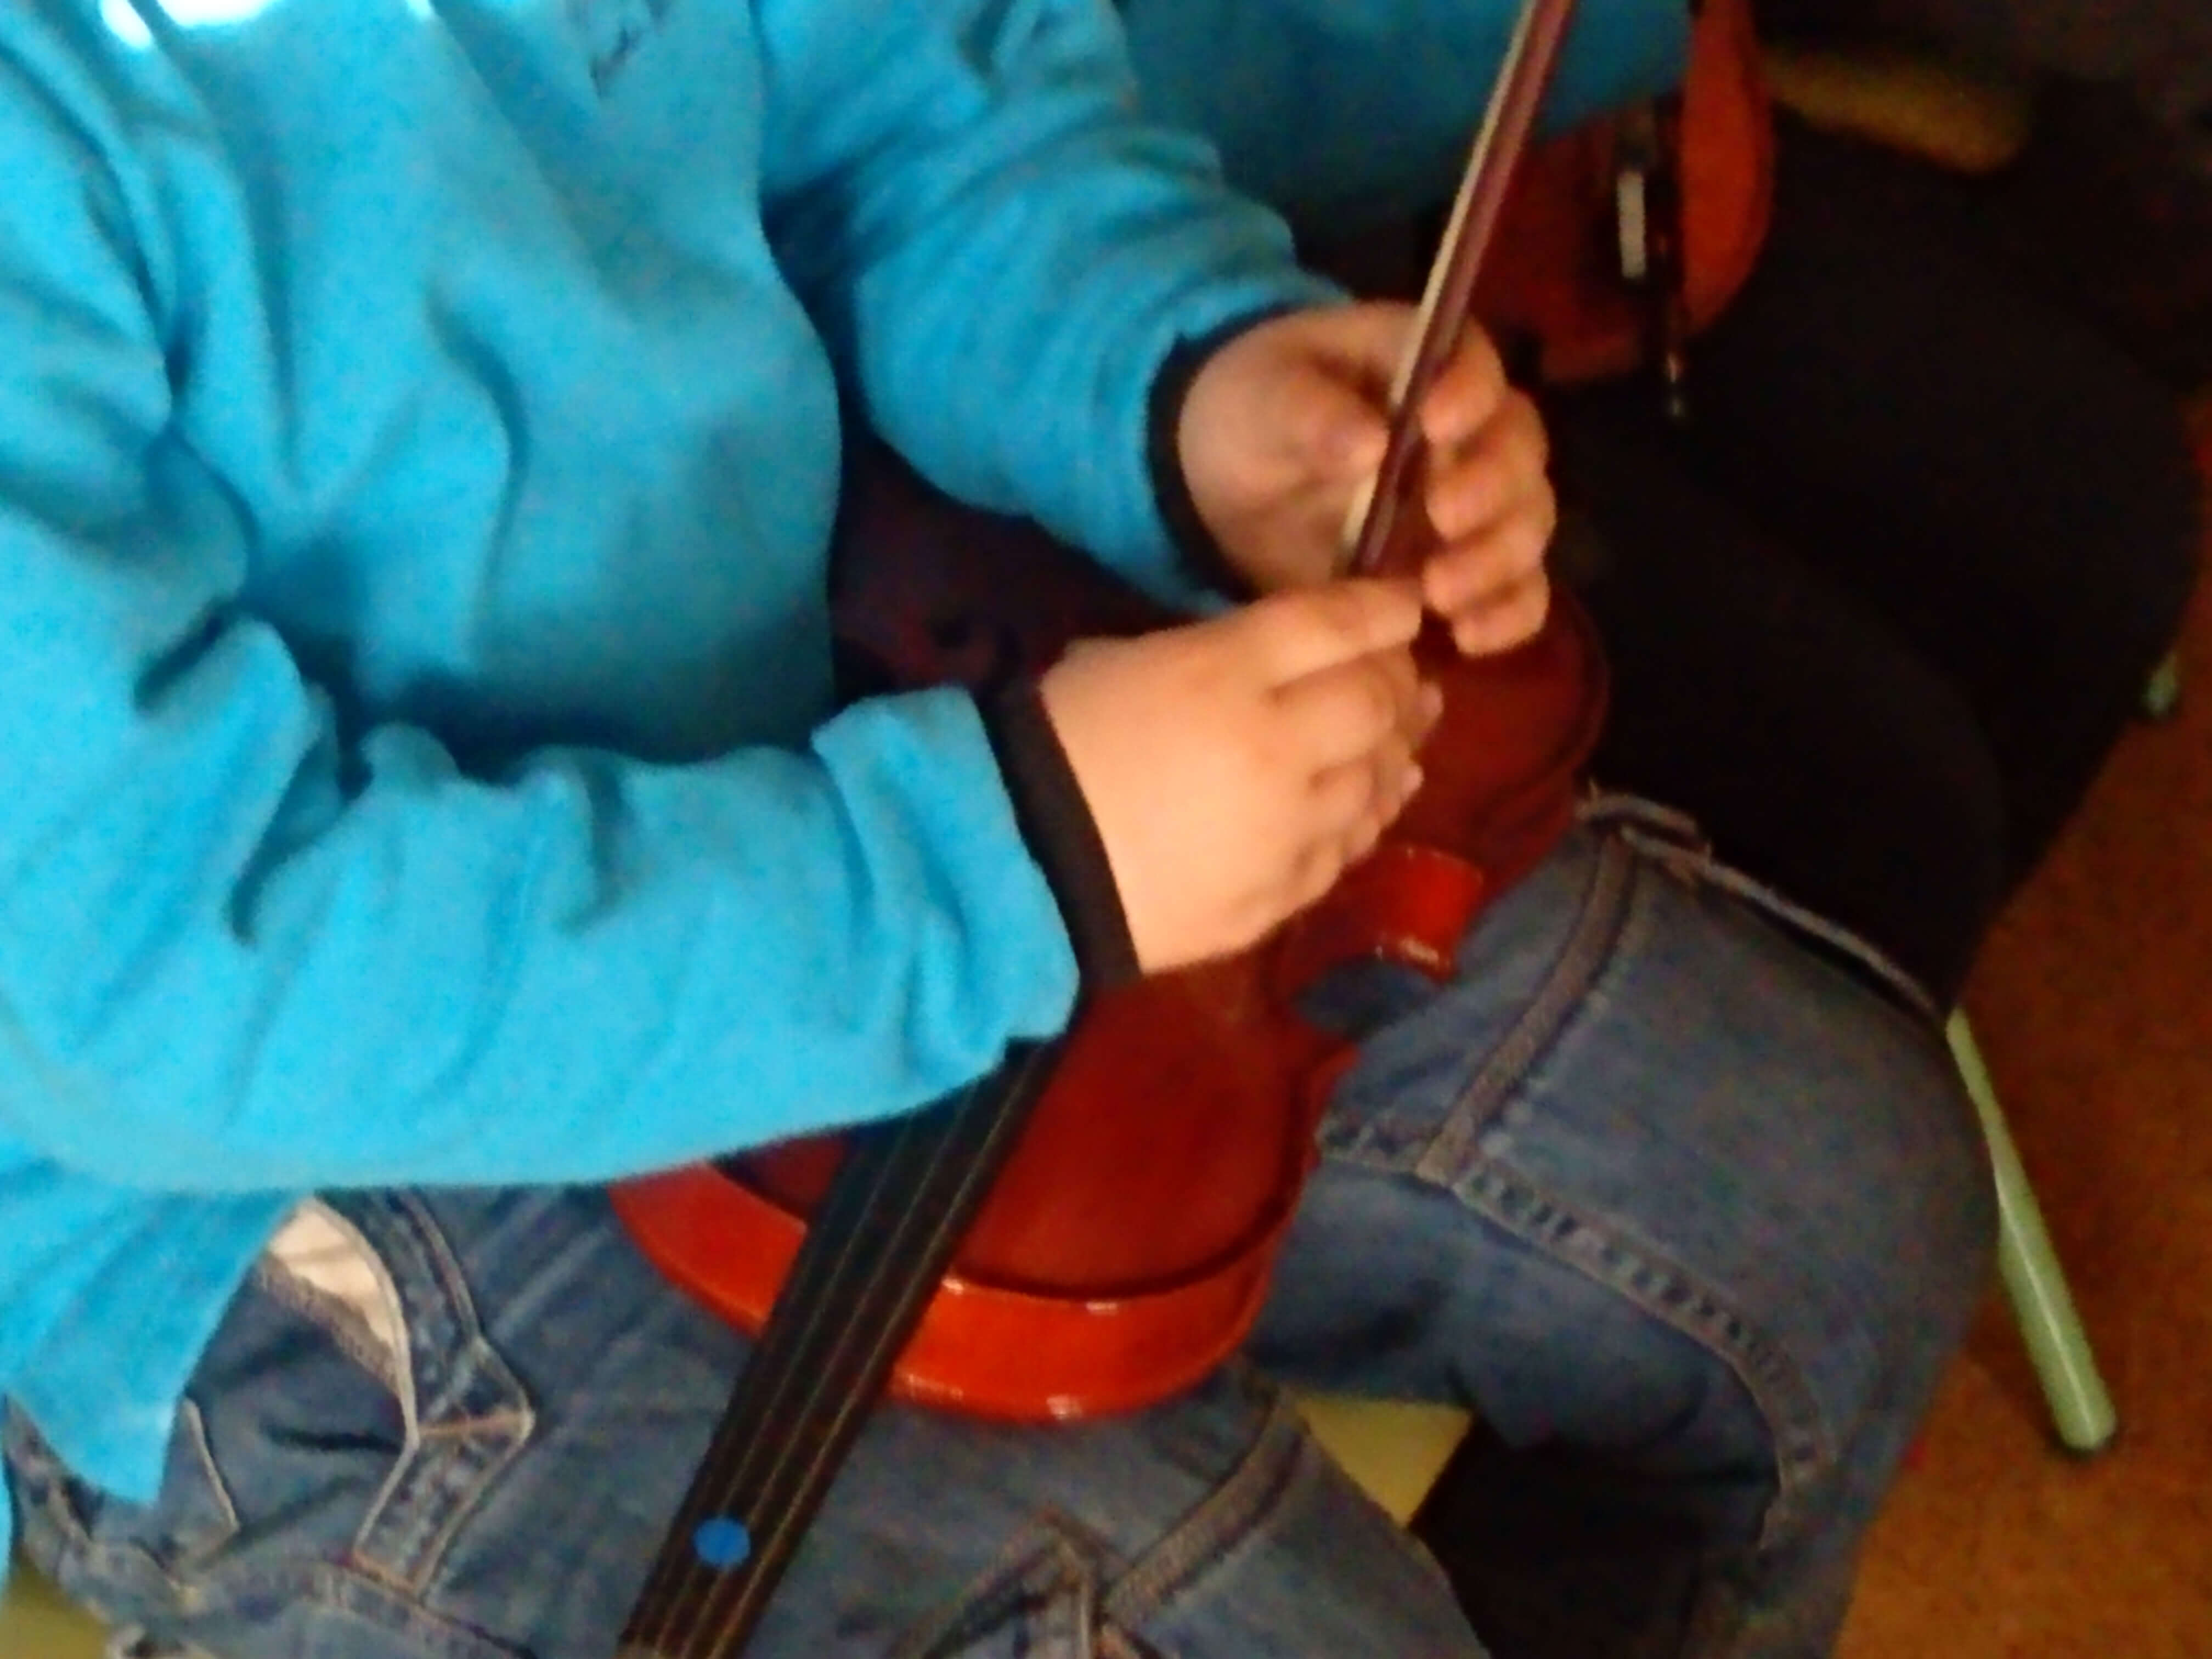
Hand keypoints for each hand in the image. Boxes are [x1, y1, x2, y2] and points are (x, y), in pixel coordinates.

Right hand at [1039, 580, 1439, 973]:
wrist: (1017, 863)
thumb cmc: (1057, 738)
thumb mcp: (1126, 656)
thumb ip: (1219, 651)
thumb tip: (1279, 658)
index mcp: (1226, 675)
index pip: (1336, 627)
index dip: (1383, 611)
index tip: (1405, 606)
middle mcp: (1277, 751)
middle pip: (1376, 706)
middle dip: (1400, 685)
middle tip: (1405, 680)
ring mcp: (1285, 832)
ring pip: (1376, 784)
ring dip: (1395, 754)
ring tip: (1400, 740)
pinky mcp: (1276, 897)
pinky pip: (1344, 852)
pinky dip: (1363, 820)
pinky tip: (1364, 806)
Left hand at [1176, 302, 1556, 656]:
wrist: (1232, 486)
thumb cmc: (1255, 413)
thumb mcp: (1262, 399)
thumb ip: (1308, 412)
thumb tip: (1371, 442)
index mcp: (1425, 364)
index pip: (1473, 366)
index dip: (1468, 394)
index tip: (1434, 425)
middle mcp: (1471, 432)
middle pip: (1518, 453)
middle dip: (1491, 489)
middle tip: (1441, 518)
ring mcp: (1475, 505)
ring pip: (1525, 525)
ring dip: (1498, 561)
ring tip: (1440, 591)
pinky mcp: (1464, 567)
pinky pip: (1515, 592)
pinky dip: (1506, 615)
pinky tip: (1468, 638)